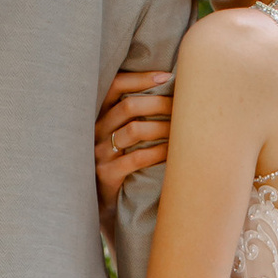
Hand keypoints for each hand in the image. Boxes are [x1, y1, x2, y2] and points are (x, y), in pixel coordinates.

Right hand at [96, 67, 174, 207]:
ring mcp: (99, 153)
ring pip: (133, 130)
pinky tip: (172, 151)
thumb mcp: (121, 136)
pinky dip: (158, 153)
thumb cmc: (119, 162)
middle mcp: (96, 131)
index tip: (166, 77)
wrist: (101, 201)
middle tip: (181, 105)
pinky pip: (136, 159)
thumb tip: (170, 89)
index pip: (115, 86)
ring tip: (181, 129)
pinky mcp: (107, 174)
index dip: (140, 79)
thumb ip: (135, 115)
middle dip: (158, 102)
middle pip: (128, 106)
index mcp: (99, 115)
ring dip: (162, 127)